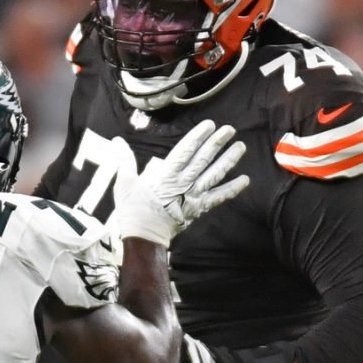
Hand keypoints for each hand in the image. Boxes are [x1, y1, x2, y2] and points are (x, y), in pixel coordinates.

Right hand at [108, 120, 248, 247]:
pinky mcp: (198, 208)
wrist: (144, 237)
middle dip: (217, 143)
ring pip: (214, 175)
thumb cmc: (132, 210)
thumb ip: (124, 160)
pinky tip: (245, 180)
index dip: (198, 136)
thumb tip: (117, 141)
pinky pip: (218, 198)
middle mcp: (183, 182)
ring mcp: (193, 196)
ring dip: (228, 161)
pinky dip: (232, 189)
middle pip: (203, 159)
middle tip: (230, 130)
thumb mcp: (124, 182)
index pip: (186, 150)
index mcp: (166, 174)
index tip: (210, 125)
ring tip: (241, 147)